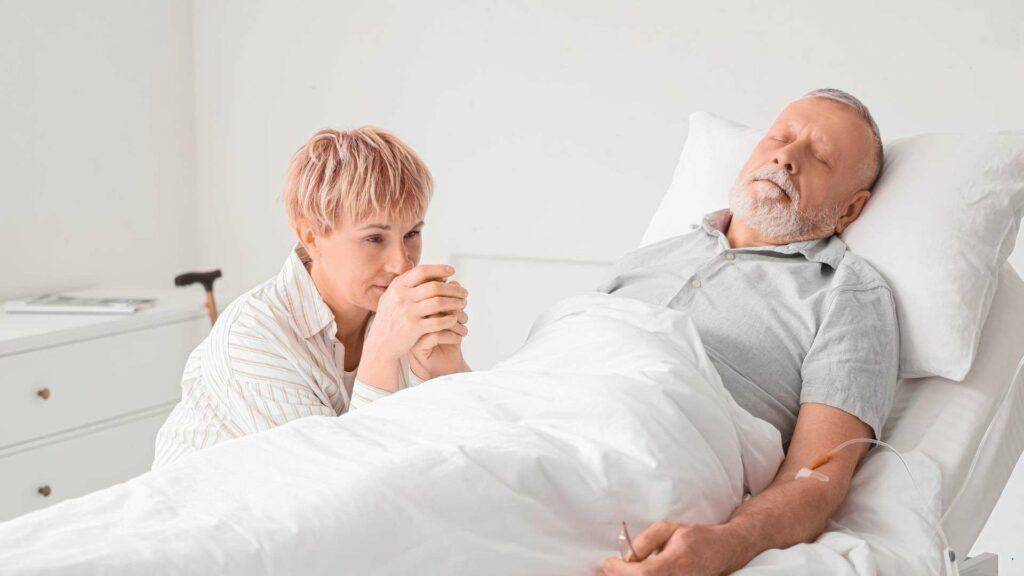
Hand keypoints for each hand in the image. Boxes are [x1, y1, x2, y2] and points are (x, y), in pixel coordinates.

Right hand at [361, 265, 467, 389]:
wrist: (380, 344)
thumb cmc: (391, 319)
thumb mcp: (393, 297)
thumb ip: (408, 285)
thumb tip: (434, 274)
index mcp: (398, 286)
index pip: (422, 271)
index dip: (439, 269)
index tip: (452, 271)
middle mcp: (402, 297)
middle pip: (435, 287)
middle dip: (453, 288)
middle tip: (464, 292)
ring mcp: (407, 312)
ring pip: (439, 303)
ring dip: (455, 303)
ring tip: (463, 304)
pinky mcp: (413, 328)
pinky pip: (438, 321)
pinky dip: (449, 319)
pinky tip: (455, 319)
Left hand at [600, 522, 736, 575]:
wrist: (722, 551)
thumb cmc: (695, 537)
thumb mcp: (669, 528)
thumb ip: (645, 541)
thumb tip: (626, 557)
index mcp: (676, 562)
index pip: (643, 573)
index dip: (621, 570)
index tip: (608, 561)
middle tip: (606, 569)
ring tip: (613, 572)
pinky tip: (629, 574)